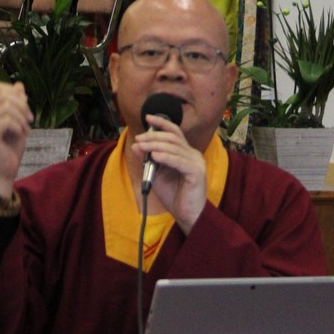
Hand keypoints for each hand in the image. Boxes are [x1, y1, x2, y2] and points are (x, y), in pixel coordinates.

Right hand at [0, 81, 32, 198]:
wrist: (4, 173)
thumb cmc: (10, 149)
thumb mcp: (18, 123)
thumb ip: (17, 105)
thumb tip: (19, 85)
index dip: (13, 91)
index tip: (25, 107)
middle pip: (1, 94)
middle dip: (21, 103)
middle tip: (29, 119)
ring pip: (5, 106)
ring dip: (21, 116)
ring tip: (26, 129)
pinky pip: (6, 120)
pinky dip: (18, 126)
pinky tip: (21, 135)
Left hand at [131, 115, 207, 233]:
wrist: (188, 216)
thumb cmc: (174, 196)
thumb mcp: (157, 175)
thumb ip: (148, 160)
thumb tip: (136, 145)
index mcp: (185, 152)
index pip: (175, 132)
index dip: (162, 123)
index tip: (147, 118)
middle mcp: (193, 154)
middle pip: (173, 138)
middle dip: (154, 136)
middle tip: (139, 138)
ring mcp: (197, 162)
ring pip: (175, 147)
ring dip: (156, 145)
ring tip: (142, 146)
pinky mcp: (197, 172)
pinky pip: (179, 161)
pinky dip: (166, 157)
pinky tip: (154, 155)